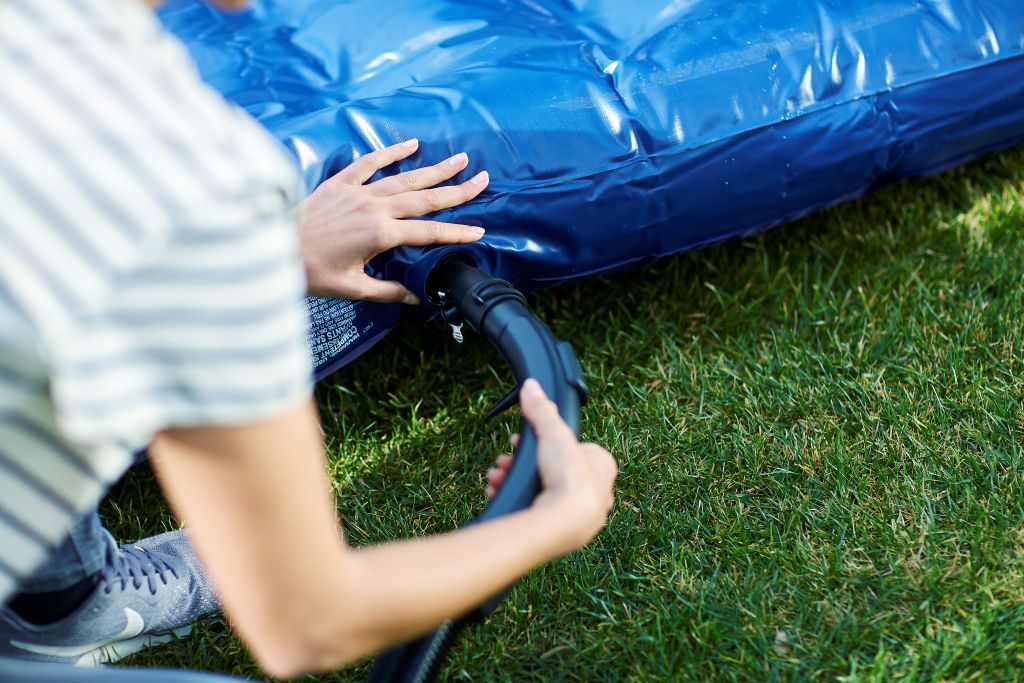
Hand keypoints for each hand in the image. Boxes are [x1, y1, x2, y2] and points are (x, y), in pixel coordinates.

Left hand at [298, 139, 487, 302]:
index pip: (429, 232)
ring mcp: (358, 192)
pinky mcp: (340, 183)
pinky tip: (412, 144)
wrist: (272, 247)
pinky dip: (391, 152)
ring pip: (405, 177)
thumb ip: (387, 291)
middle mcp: (374, 207)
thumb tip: (415, 298)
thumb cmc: (310, 272)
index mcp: (380, 234)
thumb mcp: (352, 289)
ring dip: (434, 168)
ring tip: (460, 159)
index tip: (479, 229)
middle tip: (483, 179)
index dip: (457, 232)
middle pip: (425, 198)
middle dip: (457, 189)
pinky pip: (370, 162)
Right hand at [493, 380, 616, 549]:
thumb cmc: (570, 477)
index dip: (545, 442)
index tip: (524, 440)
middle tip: (505, 460)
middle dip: (524, 463)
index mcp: (602, 465)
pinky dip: (516, 499)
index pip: (571, 448)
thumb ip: (541, 410)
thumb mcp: (553, 433)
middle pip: (552, 469)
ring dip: (515, 479)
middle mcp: (596, 490)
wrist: (564, 521)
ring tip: (497, 476)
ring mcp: (580, 513)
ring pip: (543, 490)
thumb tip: (532, 386)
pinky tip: (499, 492)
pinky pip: (537, 510)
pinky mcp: (564, 531)